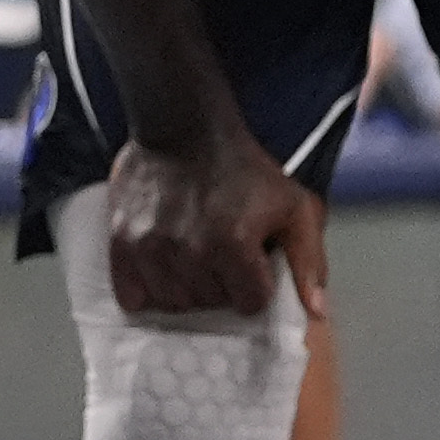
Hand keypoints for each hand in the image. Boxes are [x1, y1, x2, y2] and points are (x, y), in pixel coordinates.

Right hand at [104, 129, 326, 321]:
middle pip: (210, 305)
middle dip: (222, 288)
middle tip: (222, 257)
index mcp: (235, 245)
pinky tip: (163, 269)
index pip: (250, 304)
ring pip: (174, 304)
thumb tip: (317, 312)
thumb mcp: (294, 206)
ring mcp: (153, 250)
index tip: (251, 267)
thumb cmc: (244, 168)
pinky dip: (148, 291)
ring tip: (194, 260)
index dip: (255, 288)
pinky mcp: (122, 244)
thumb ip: (309, 260)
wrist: (184, 127)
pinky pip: (133, 296)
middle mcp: (191, 253)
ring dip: (187, 291)